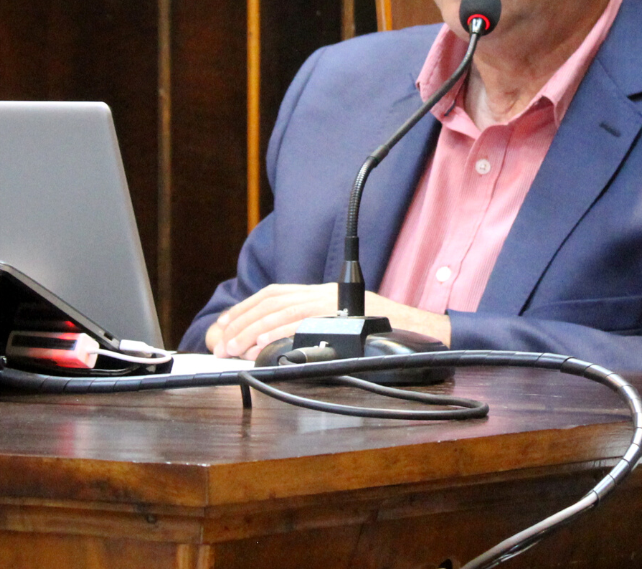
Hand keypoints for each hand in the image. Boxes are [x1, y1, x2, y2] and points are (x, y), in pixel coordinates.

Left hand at [205, 283, 451, 358]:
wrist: (422, 335)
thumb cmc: (383, 337)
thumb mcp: (344, 327)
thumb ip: (315, 329)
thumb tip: (273, 346)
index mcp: (323, 293)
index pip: (273, 294)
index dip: (244, 308)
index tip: (223, 327)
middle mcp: (326, 293)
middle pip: (271, 299)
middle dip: (240, 321)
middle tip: (220, 345)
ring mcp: (336, 303)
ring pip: (282, 309)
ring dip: (251, 329)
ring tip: (232, 348)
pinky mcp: (344, 315)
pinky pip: (303, 321)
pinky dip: (277, 332)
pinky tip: (259, 345)